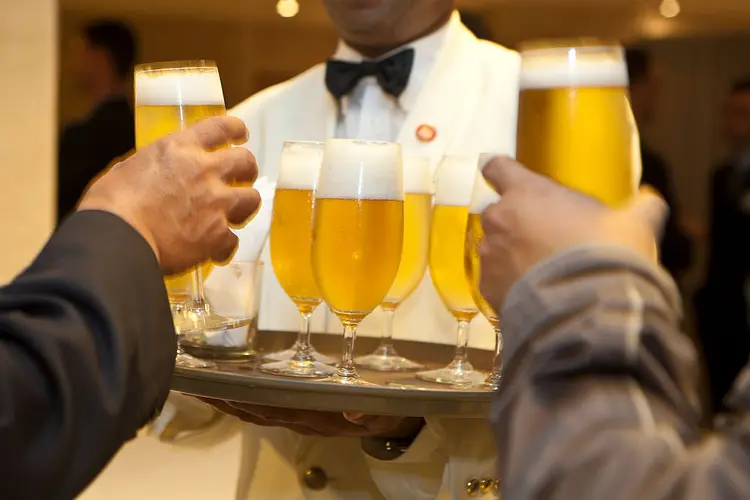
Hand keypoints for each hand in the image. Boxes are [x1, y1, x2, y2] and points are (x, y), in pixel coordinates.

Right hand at [78, 116, 259, 274]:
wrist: (117, 238)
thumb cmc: (111, 204)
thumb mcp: (130, 167)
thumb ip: (157, 166)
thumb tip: (160, 175)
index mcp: (179, 148)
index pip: (220, 127)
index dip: (236, 129)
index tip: (241, 135)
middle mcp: (204, 170)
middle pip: (245, 161)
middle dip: (247, 170)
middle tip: (243, 178)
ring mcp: (215, 202)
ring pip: (251, 199)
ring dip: (243, 207)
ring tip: (234, 215)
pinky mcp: (217, 234)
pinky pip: (233, 240)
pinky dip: (224, 246)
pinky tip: (215, 250)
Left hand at [198, 398, 422, 437]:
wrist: (392, 424)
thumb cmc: (385, 412)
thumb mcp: (385, 413)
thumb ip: (372, 413)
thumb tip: (353, 411)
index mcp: (317, 417)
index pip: (274, 409)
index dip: (248, 402)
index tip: (222, 391)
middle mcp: (302, 418)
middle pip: (255, 412)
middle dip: (224, 401)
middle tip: (195, 386)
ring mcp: (299, 416)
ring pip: (256, 411)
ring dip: (228, 401)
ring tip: (201, 386)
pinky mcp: (301, 411)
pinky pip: (266, 407)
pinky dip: (244, 399)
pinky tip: (229, 387)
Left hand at [478, 156, 667, 309]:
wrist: (586, 308)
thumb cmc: (606, 254)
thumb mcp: (633, 225)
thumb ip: (640, 209)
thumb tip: (652, 203)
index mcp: (528, 192)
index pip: (498, 168)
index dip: (499, 170)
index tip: (498, 172)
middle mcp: (501, 220)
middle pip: (495, 212)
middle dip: (512, 222)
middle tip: (540, 236)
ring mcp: (490, 256)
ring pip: (493, 249)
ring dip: (510, 255)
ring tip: (540, 272)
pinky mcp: (488, 289)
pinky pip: (494, 282)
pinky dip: (509, 286)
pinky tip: (534, 295)